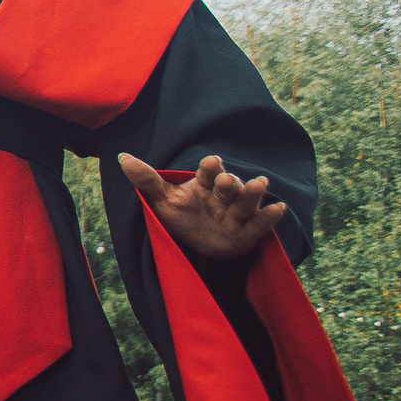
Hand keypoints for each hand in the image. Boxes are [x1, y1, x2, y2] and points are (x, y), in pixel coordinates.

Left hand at [118, 152, 287, 260]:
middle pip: (228, 186)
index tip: (211, 162)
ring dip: (252, 193)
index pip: (208, 173)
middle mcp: (223, 197)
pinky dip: (268, 217)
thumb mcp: (162, 199)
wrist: (197, 243)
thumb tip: (122, 156)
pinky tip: (278, 208)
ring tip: (260, 184)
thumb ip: (147, 179)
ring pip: (245, 202)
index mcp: (204, 185)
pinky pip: (259, 225)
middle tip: (226, 180)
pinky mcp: (246, 233)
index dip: (210, 168)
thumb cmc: (183, 215)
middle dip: (228, 182)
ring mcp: (236, 214)